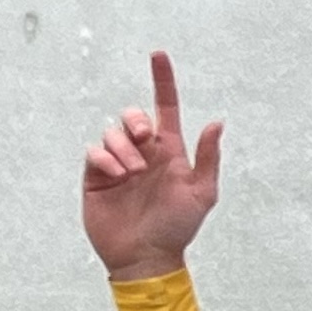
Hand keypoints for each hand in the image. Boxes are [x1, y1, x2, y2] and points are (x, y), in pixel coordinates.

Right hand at [82, 51, 223, 281]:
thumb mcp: (202, 193)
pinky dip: (105, 158)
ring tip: (134, 174)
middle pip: (132, 115)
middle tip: (146, 139)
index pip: (166, 108)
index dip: (163, 81)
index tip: (159, 55)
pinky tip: (117, 175)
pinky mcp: (96, 175)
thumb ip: (208, 158)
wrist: (147, 255)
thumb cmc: (178, 227)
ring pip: (112, 132)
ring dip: (124, 148)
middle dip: (136, 119)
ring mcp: (118, 163)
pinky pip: (94, 151)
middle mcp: (144, 153)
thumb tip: (217, 123)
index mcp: (171, 152)